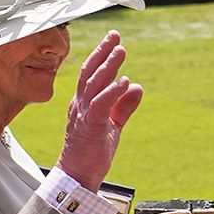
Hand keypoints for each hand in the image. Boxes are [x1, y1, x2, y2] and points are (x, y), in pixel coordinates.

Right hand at [53, 31, 142, 191]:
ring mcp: (83, 116)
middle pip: (90, 73)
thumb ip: (123, 106)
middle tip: (115, 35)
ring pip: (94, 85)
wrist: (77, 178)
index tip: (113, 39)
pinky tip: (123, 82)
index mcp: (84, 104)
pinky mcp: (90, 128)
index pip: (91, 74)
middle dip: (103, 52)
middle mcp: (80, 106)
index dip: (101, 55)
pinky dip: (111, 92)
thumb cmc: (91, 153)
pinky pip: (100, 106)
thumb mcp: (112, 125)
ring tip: (121, 51)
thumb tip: (137, 87)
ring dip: (108, 67)